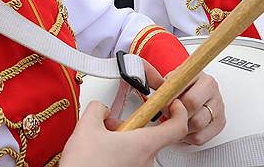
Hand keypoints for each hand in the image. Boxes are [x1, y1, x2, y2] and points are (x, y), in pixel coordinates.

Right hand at [61, 100, 187, 166]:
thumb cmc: (85, 166)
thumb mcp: (87, 126)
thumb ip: (98, 108)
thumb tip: (100, 108)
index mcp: (143, 145)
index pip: (178, 127)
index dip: (179, 111)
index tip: (172, 103)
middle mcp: (146, 161)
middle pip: (152, 135)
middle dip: (132, 125)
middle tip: (114, 125)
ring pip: (139, 148)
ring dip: (124, 139)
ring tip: (102, 141)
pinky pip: (132, 160)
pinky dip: (120, 152)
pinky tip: (102, 153)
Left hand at [138, 62, 224, 145]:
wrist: (191, 87)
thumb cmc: (179, 85)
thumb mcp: (168, 78)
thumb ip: (158, 81)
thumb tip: (144, 81)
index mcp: (200, 76)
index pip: (188, 97)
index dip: (173, 105)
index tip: (164, 106)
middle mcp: (212, 90)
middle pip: (193, 112)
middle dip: (177, 115)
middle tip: (168, 114)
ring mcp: (218, 106)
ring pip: (197, 125)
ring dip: (181, 127)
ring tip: (174, 120)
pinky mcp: (219, 122)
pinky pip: (201, 137)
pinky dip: (187, 137)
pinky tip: (181, 129)